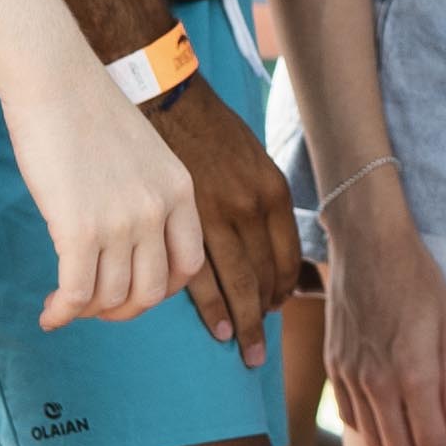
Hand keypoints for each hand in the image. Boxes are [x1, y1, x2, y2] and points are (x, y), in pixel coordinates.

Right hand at [12, 74, 204, 332]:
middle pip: (152, 291)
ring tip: (66, 304)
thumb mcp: (141, 154)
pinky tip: (50, 314)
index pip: (189, 265)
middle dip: (122, 310)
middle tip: (95, 305)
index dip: (161, 288)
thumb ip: (145, 196)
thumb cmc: (86, 110)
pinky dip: (62, 313)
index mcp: (179, 191)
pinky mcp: (81, 230)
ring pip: (113, 297)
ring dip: (88, 311)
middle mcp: (158, 210)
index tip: (131, 287)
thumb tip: (124, 244)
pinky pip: (78, 294)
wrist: (54, 79)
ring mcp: (123, 222)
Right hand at [158, 76, 303, 355]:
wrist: (161, 96)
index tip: (276, 307)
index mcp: (271, 190)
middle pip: (263, 276)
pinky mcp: (181, 222)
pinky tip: (215, 327)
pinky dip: (210, 308)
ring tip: (242, 346)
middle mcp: (250, 206)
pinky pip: (200, 278)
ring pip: (236, 284)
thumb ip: (259, 196)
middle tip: (259, 348)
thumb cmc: (203, 125)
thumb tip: (263, 235)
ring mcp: (215, 216)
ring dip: (241, 320)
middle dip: (263, 315)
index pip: (285, 255)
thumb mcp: (249, 155)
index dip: (281, 288)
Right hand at [320, 184, 445, 445]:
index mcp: (413, 373)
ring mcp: (350, 376)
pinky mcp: (333, 367)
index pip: (433, 443)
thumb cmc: (417, 280)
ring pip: (373, 439)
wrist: (368, 243)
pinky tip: (390, 409)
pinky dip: (373, 425)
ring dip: (400, 443)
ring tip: (420, 426)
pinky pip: (351, 417)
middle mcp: (377, 382)